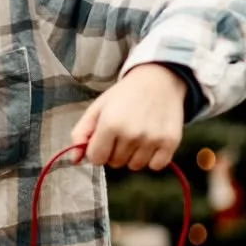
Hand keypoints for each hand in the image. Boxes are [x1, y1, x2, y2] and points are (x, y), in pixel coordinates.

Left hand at [71, 65, 185, 171]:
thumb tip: (75, 160)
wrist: (158, 80)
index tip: (105, 139)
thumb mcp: (97, 108)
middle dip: (115, 151)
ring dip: (133, 155)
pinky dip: (153, 158)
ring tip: (137, 135)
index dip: (98, 151)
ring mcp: (152, 139)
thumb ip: (81, 133)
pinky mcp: (170, 142)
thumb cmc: (124, 95)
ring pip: (135, 166)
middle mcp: (132, 133)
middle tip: (123, 132)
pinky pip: (156, 166)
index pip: (96, 159)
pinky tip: (151, 141)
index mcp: (110, 124)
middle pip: (115, 163)